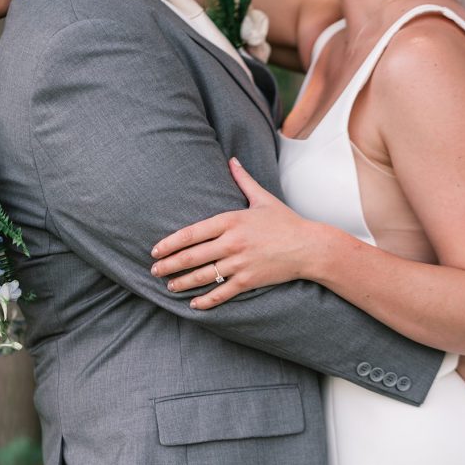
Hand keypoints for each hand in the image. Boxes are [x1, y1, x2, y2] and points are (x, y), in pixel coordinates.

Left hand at [150, 158, 321, 309]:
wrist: (309, 247)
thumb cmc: (286, 222)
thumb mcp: (263, 198)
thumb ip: (243, 180)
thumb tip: (232, 160)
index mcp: (231, 220)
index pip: (192, 233)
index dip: (170, 243)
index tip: (156, 250)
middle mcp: (232, 243)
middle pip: (192, 257)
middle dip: (169, 265)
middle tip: (154, 270)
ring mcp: (240, 263)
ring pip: (203, 276)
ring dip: (182, 283)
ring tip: (169, 286)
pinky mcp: (249, 280)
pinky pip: (222, 293)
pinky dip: (206, 300)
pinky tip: (194, 304)